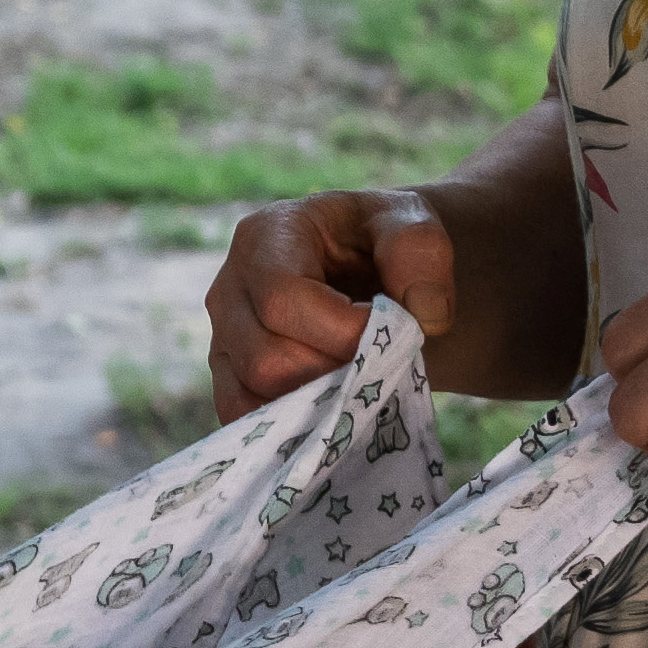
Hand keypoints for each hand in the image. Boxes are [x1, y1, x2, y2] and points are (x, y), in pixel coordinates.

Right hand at [201, 187, 461, 415]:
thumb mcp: (411, 221)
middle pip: (265, 359)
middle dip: (337, 373)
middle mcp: (230, 288)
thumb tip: (423, 315)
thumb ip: (420, 250)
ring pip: (254, 395)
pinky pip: (243, 418)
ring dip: (319, 402)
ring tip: (363, 379)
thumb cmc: (382, 244)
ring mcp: (224, 338)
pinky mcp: (230, 378)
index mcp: (265, 237)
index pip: (282, 298)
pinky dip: (293, 427)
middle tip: (382, 360)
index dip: (342, 331)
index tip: (396, 332)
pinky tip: (337, 408)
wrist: (370, 271)